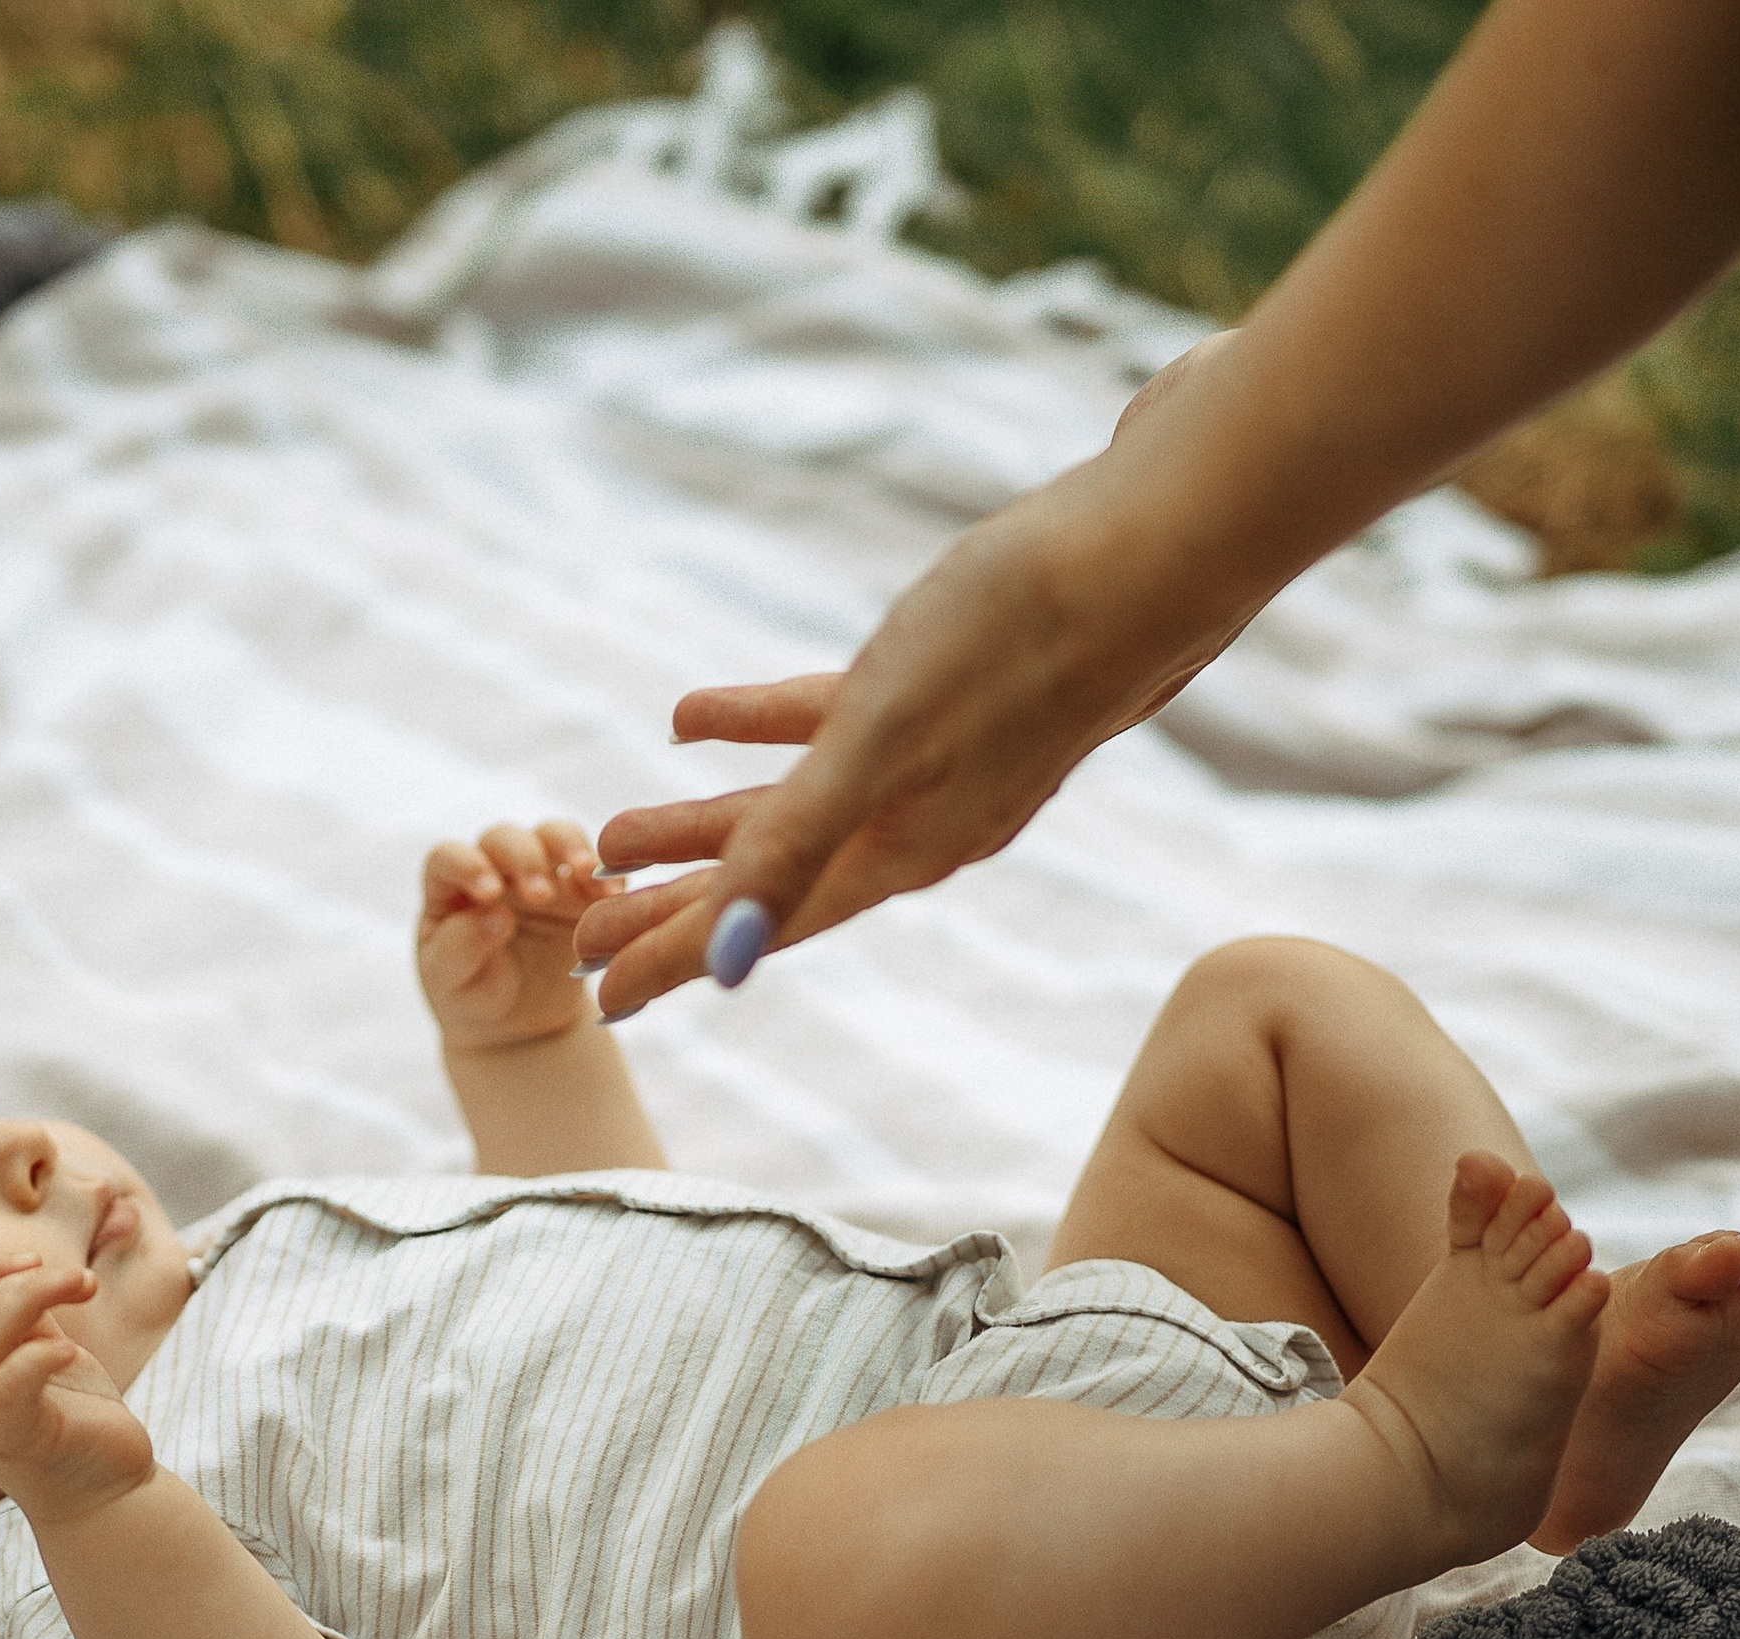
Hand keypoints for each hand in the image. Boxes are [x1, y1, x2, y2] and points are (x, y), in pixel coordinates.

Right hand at [0, 1253, 156, 1527]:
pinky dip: (35, 1359)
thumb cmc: (82, 1425)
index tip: (36, 1258)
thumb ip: (31, 1324)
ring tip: (85, 1287)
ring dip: (33, 1301)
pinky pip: (6, 1390)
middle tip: (83, 1279)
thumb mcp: (51, 1360)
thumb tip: (30, 1273)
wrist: (110, 1496)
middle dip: (24, 1282)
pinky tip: (70, 1350)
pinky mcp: (16, 1443)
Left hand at [417, 820, 622, 1051]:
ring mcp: (539, 874)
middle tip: (541, 896)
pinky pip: (594, 868)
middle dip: (524, 859)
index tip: (490, 894)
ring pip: (553, 836)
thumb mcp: (453, 983)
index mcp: (449, 887)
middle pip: (505, 839)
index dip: (468, 865)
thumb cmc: (472, 995)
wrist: (518, 1020)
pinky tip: (614, 895)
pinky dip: (606, 873)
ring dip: (570, 848)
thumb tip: (493, 915)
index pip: (450, 858)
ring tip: (586, 875)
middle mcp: (493, 869)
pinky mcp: (578, 891)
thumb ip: (460, 948)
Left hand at [573, 338, 1269, 1012]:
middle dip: (671, 906)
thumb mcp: (884, 739)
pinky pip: (827, 725)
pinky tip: (693, 717)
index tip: (598, 1001)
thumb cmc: (1022, 633)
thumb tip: (720, 964)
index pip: (763, 928)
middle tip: (575, 929)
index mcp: (903, 851)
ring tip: (612, 832)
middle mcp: (919, 823)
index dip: (676, 961)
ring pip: (791, 811)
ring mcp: (937, 758)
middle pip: (768, 883)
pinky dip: (759, 726)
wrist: (1164, 535)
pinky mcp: (946, 685)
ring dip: (704, 824)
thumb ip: (798, 843)